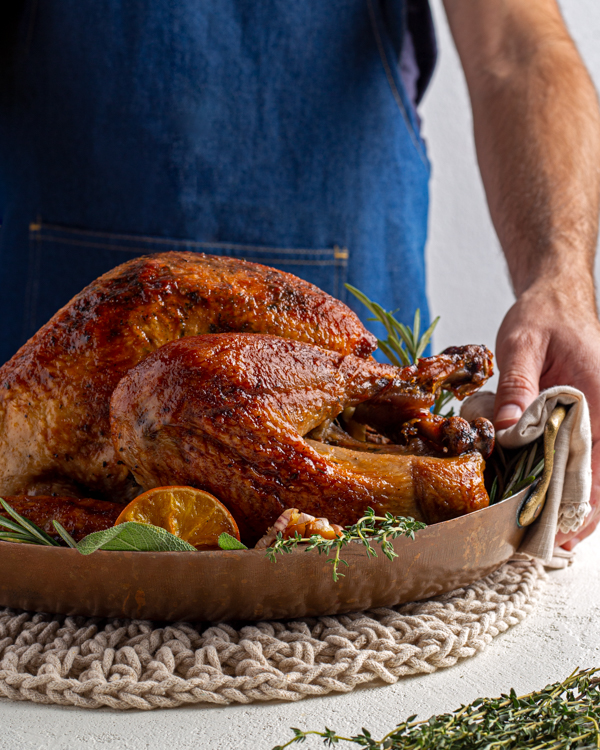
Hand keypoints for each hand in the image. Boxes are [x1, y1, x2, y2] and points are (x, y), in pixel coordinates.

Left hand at [493, 276, 599, 548]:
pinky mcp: (576, 417)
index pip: (598, 463)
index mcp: (599, 398)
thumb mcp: (521, 342)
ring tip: (537, 529)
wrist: (556, 296)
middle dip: (571, 512)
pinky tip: (534, 490)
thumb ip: (516, 385)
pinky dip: (556, 473)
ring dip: (564, 497)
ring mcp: (593, 417)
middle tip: (541, 543)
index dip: (583, 505)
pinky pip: (571, 452)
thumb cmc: (544, 315)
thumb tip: (508, 430)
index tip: (562, 535)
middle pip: (594, 475)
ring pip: (585, 469)